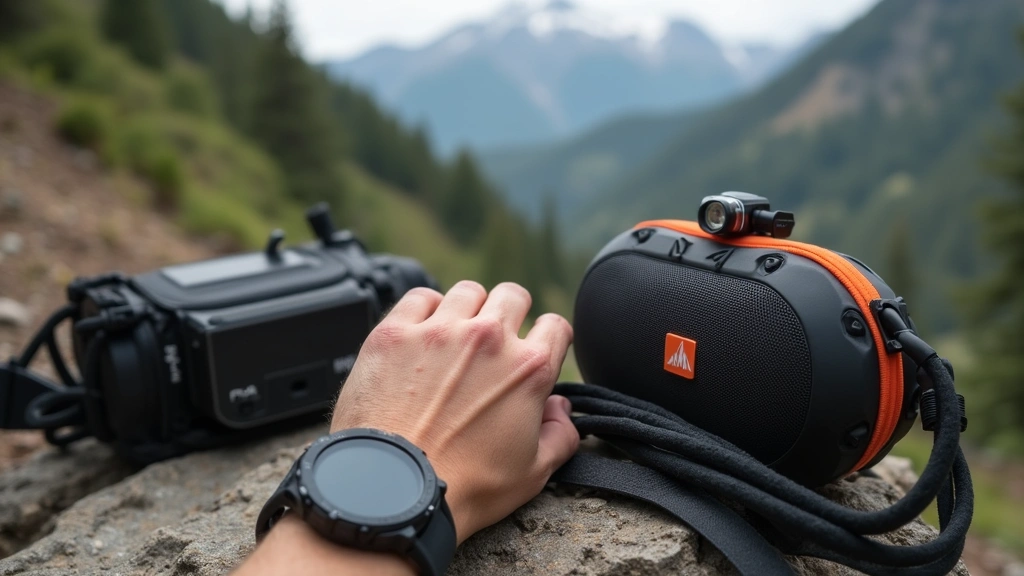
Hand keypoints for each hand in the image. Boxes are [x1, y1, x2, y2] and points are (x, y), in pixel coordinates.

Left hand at [330, 280, 578, 542]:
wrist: (395, 491)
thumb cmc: (463, 488)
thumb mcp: (533, 473)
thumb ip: (561, 435)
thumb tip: (561, 410)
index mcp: (528, 370)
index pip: (555, 326)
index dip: (549, 338)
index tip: (535, 349)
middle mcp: (488, 339)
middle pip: (512, 296)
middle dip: (510, 314)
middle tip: (495, 341)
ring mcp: (439, 331)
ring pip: (468, 292)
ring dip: (468, 310)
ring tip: (456, 337)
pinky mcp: (395, 333)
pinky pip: (420, 297)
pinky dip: (425, 310)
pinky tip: (421, 334)